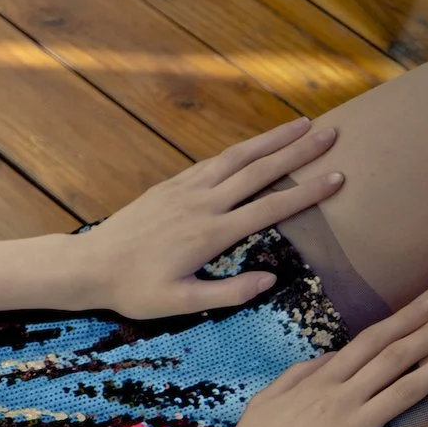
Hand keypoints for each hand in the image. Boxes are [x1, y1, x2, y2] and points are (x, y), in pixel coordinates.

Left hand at [77, 117, 344, 318]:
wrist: (89, 266)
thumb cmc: (134, 290)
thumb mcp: (181, 302)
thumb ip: (228, 293)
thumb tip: (272, 280)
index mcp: (210, 234)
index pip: (270, 208)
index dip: (307, 192)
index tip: (338, 178)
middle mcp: (202, 204)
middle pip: (259, 171)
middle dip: (299, 151)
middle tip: (334, 134)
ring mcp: (185, 189)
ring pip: (236, 157)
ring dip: (272, 139)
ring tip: (303, 124)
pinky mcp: (170, 185)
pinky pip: (212, 161)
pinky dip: (239, 149)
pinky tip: (254, 144)